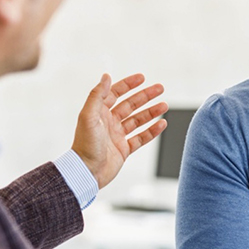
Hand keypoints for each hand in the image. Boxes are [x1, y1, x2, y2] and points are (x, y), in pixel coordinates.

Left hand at [71, 73, 167, 187]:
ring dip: (151, 112)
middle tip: (160, 89)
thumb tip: (106, 76)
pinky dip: (152, 131)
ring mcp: (117, 136)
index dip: (128, 85)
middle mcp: (109, 122)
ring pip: (138, 120)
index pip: (116, 93)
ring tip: (164, 106)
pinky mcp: (124, 149)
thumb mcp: (89, 116)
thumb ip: (97, 95)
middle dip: (145, 96)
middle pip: (130, 105)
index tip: (142, 78)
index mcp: (99, 112)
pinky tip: (162, 124)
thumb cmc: (85, 145)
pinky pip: (141, 138)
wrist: (86, 172)